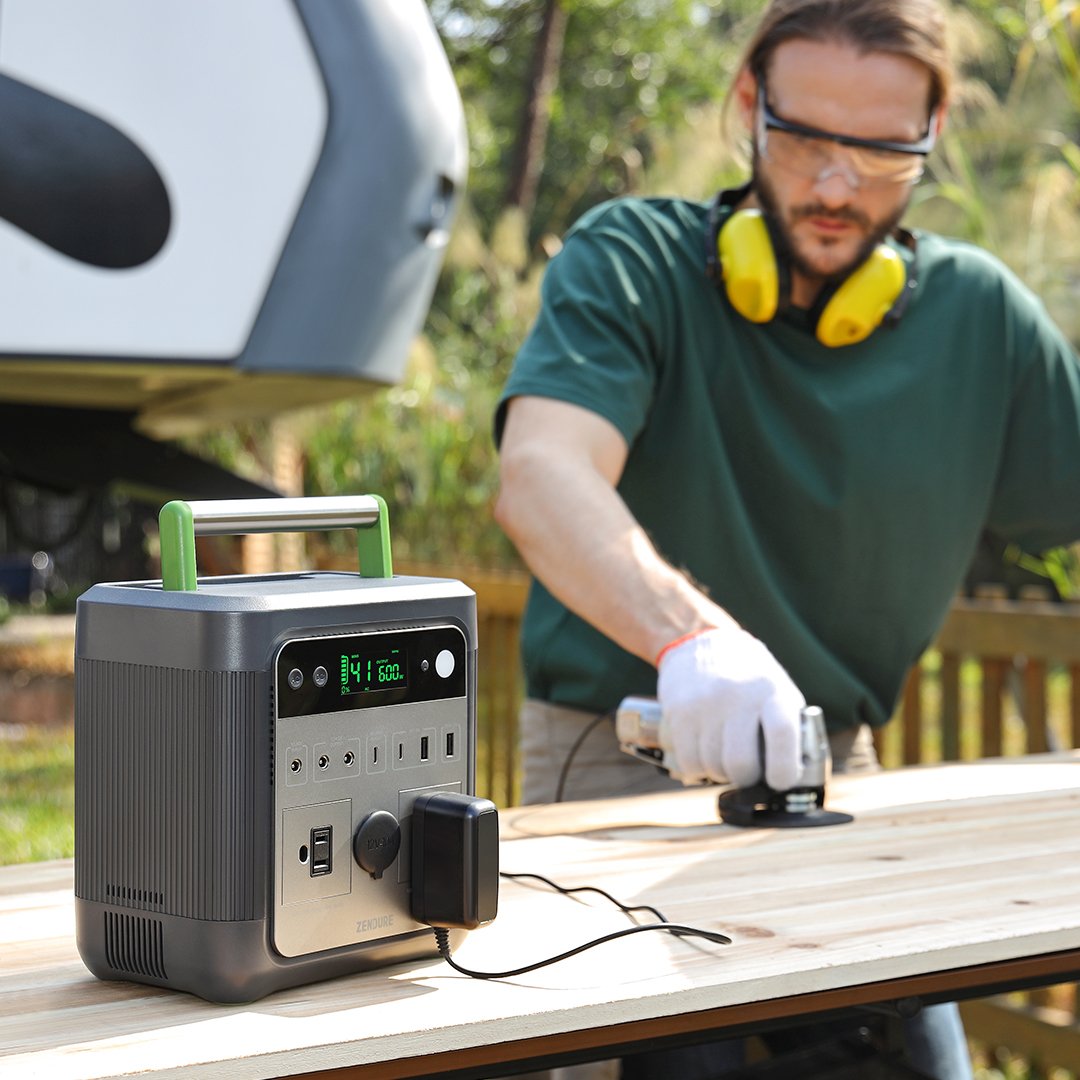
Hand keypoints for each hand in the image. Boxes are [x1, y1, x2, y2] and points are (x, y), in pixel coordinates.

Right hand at [655, 626, 805, 788]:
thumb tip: (795, 775)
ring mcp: (704, 704)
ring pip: (712, 766)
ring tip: (723, 756)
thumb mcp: (776, 689)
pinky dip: (698, 768)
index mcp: (771, 690)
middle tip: (747, 771)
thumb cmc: (747, 677)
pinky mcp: (678, 712)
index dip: (784, 769)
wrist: (698, 643)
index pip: (782, 735)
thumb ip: (788, 727)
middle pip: (741, 763)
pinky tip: (704, 754)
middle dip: (746, 778)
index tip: (779, 780)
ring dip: (720, 772)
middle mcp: (737, 695)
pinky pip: (689, 762)